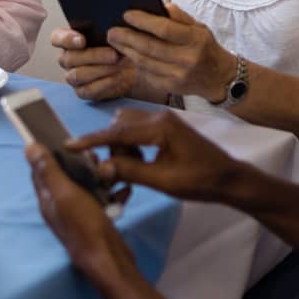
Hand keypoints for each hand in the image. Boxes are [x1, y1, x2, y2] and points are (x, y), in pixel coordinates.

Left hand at [25, 142, 141, 291]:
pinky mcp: (97, 219)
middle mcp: (60, 207)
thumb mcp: (65, 194)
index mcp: (48, 200)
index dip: (48, 153)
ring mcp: (79, 214)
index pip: (41, 170)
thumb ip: (48, 171)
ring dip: (98, 176)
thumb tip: (28, 147)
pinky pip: (103, 199)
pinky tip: (123, 190)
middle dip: (79, 163)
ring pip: (86, 186)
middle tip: (94, 155)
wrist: (111, 260)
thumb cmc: (85, 226)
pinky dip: (112, 193)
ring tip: (110, 169)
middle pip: (66, 176)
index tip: (63, 138)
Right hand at [50, 26, 144, 101]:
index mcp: (69, 39)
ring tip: (118, 66)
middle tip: (113, 54)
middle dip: (93, 56)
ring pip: (77, 75)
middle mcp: (67, 58)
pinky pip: (87, 91)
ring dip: (99, 70)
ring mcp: (73, 76)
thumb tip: (107, 25)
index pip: (57, 38)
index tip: (82, 40)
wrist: (134, 66)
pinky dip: (103, 85)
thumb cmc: (121, 44)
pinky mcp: (83, 91)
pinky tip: (117, 78)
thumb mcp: (115, 31)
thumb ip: (106, 26)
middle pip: (69, 58)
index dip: (66, 39)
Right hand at [74, 109, 243, 202]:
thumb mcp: (164, 181)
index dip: (91, 140)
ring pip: (126, 125)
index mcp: (160, 127)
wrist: (229, 178)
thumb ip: (131, 172)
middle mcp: (159, 117)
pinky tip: (140, 163)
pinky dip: (131, 144)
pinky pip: (137, 128)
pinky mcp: (165, 126)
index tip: (69, 146)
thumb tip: (100, 168)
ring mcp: (163, 119)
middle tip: (115, 172)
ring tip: (130, 169)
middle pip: (119, 123)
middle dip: (110, 145)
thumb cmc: (200, 181)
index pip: (117, 131)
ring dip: (121, 146)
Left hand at [103, 4, 234, 102]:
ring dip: (126, 50)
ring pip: (145, 62)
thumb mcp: (198, 27)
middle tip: (112, 31)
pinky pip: (147, 74)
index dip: (143, 21)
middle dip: (127, 38)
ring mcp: (179, 76)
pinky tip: (127, 54)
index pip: (165, 29)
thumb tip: (156, 6)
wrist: (220, 78)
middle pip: (149, 47)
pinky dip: (135, 63)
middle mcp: (188, 59)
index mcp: (195, 40)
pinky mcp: (171, 87)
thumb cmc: (205, 47)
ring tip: (115, 41)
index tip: (127, 15)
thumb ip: (178, 16)